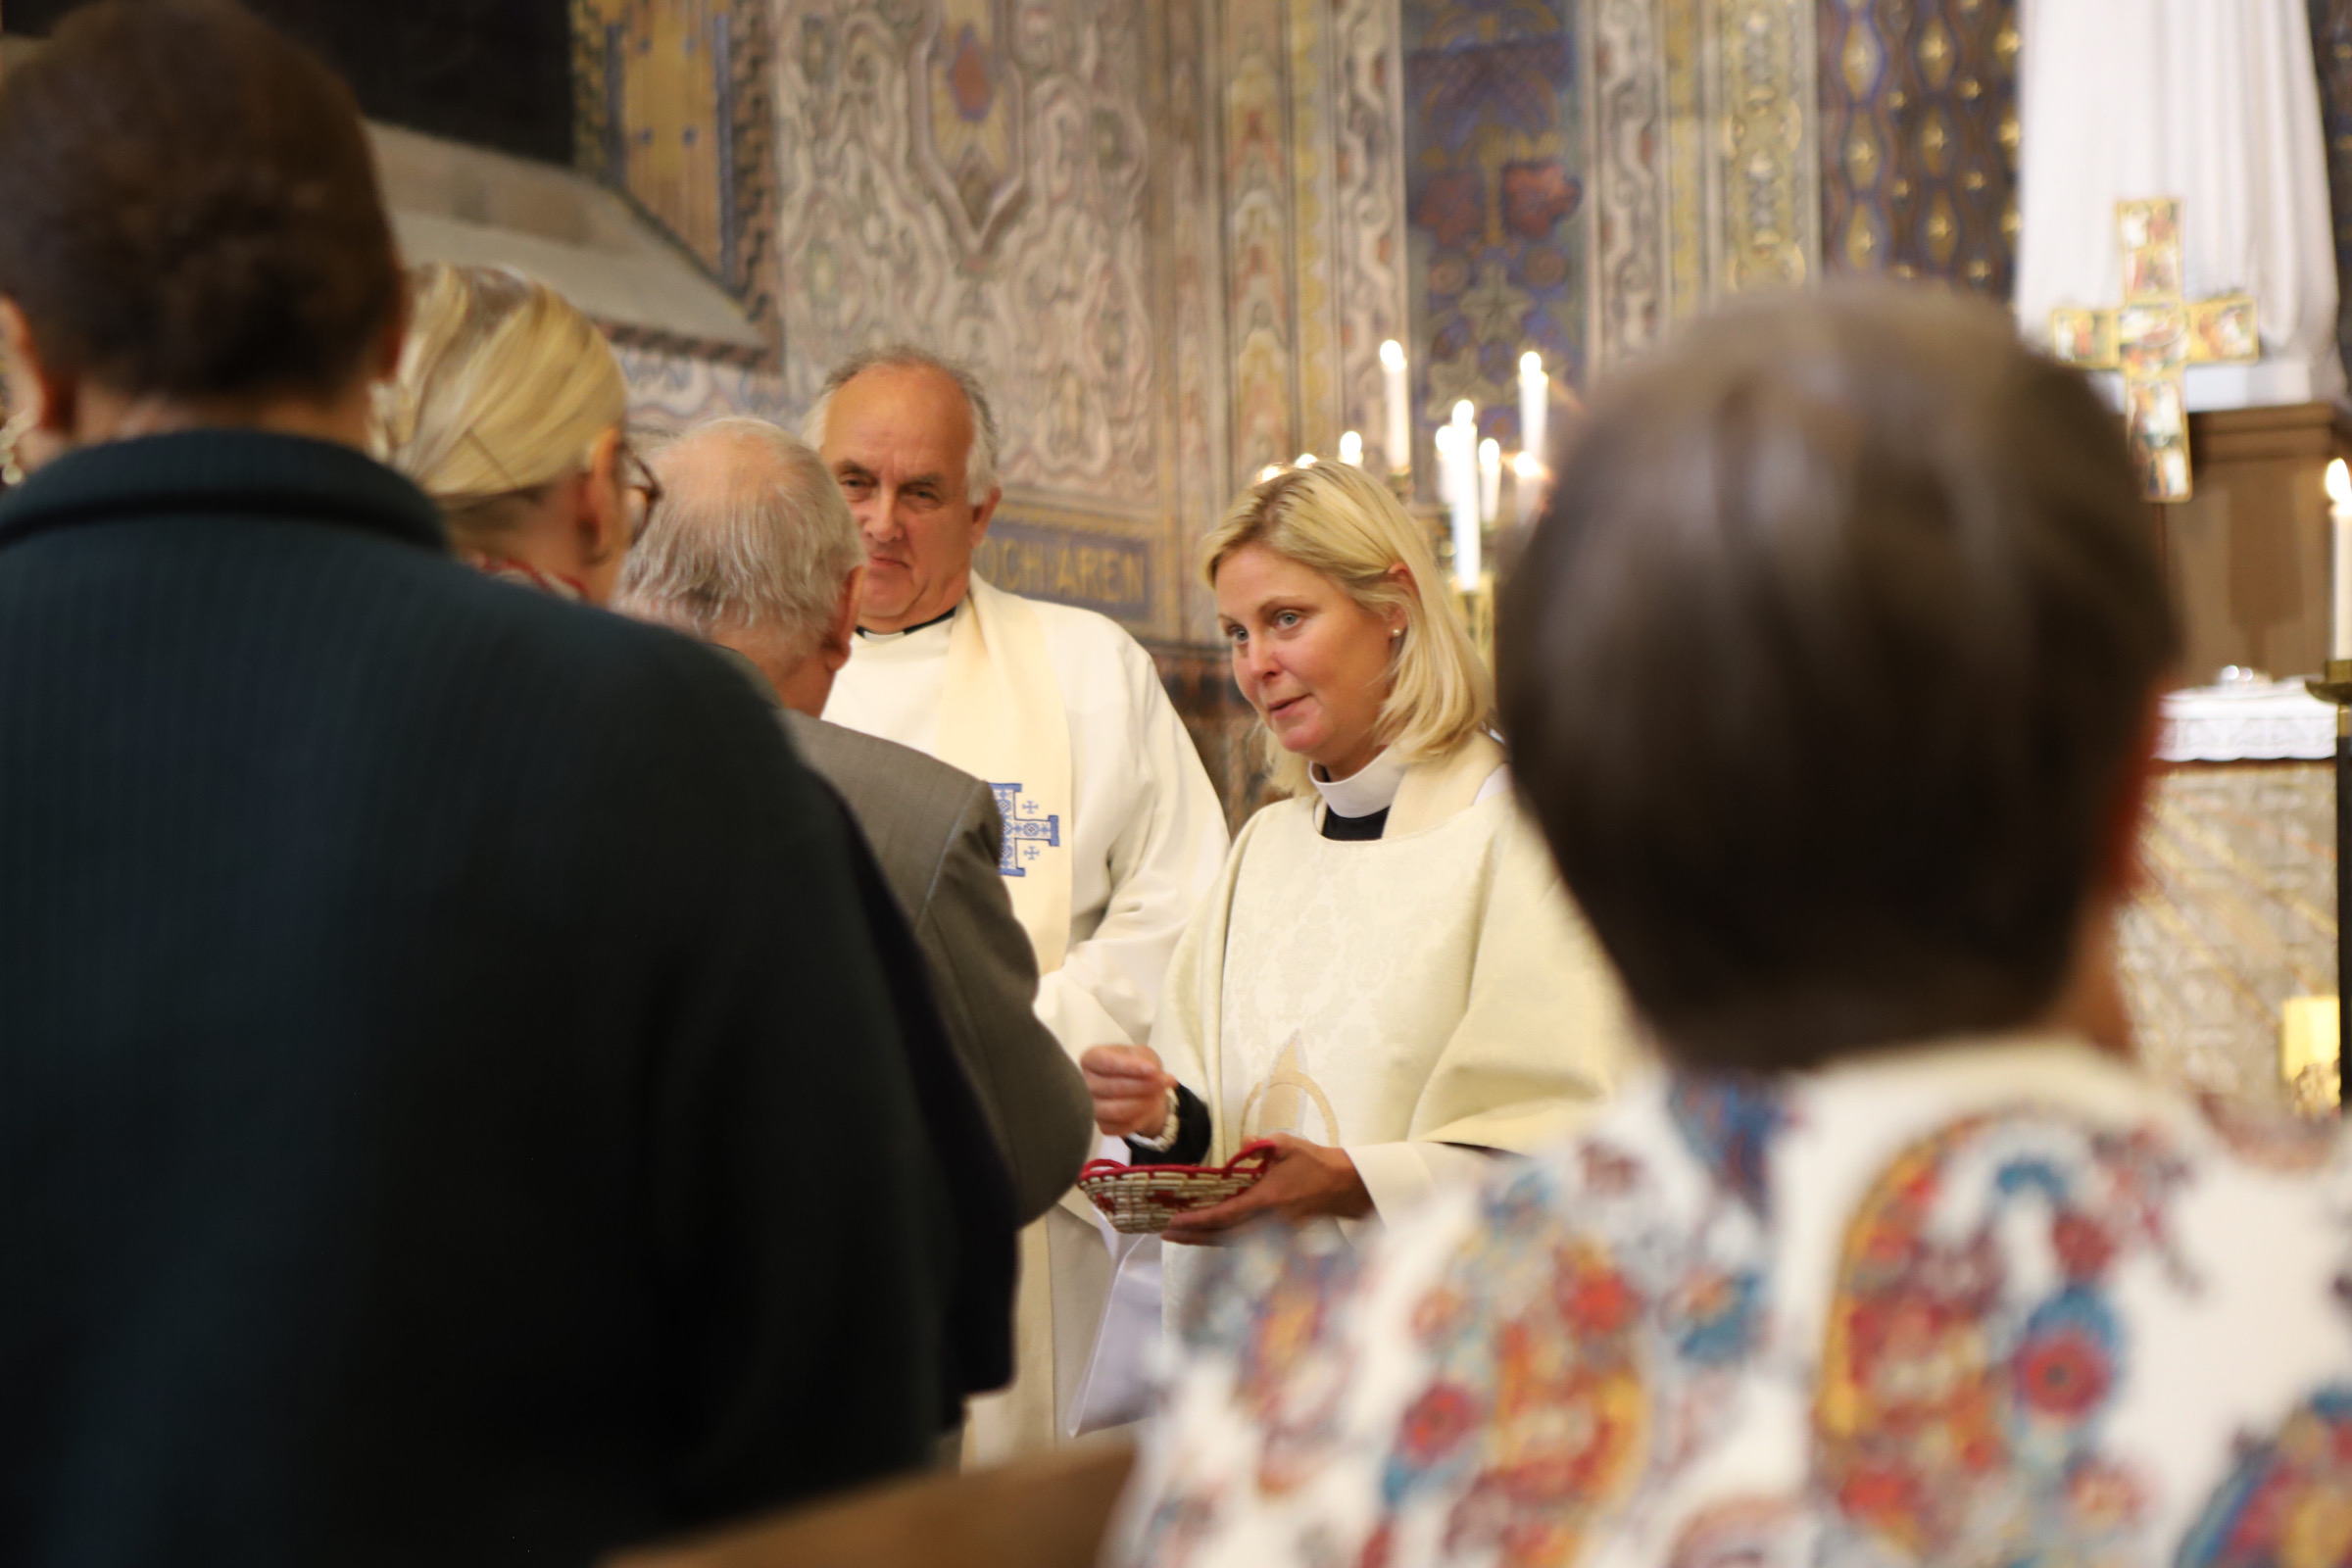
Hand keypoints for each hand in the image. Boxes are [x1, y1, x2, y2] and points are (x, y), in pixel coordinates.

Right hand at [1081, 1044, 1173, 1137]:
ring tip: (1158, 1096)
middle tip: (1165, 1082)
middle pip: (1113, 1088)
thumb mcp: (1143, 1054)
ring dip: (1143, 1104)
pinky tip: (1148, 1109)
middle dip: (1143, 1086)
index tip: (1153, 1070)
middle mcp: (1085, 1084)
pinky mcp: (1102, 1125)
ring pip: (1116, 1111)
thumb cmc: (1137, 1066)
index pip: (1106, 1063)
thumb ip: (1147, 1061)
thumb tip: (1156, 1074)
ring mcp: (1091, 1107)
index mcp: (1091, 1059)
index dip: (1130, 1067)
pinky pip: (1121, 1127)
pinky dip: (1140, 1119)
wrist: (1140, 1089)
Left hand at [1162, 1133, 1371, 1244]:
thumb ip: (1261, 1145)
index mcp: (1267, 1200)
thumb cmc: (1313, 1163)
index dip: (1198, 1220)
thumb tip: (1242, 1143)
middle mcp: (1267, 1222)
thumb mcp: (1287, 1145)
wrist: (1342, 1185)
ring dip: (1203, 1240)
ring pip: (1231, 1243)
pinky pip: (1242, 1242)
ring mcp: (1272, 1232)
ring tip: (1178, 1235)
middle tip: (1165, 1231)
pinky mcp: (1276, 1236)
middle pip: (1222, 1235)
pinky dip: (1220, 1240)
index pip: (1225, 1214)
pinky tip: (1206, 1236)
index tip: (1175, 1220)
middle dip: (1192, 1236)